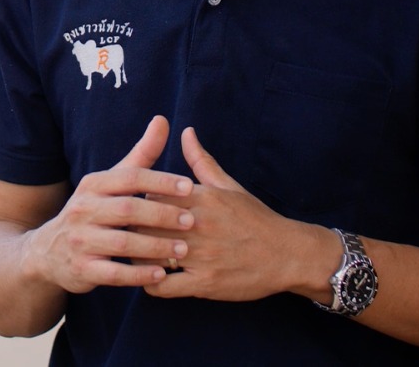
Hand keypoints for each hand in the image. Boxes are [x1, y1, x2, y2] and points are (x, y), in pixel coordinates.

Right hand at [22, 116, 194, 293]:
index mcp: (93, 185)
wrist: (48, 251)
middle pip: (126, 209)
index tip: (189, 186)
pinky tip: (162, 274)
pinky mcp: (82, 269)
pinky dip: (138, 275)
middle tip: (191, 220)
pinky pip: (113, 274)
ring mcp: (81, 241)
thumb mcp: (110, 182)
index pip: (128, 178)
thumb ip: (140, 155)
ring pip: (122, 244)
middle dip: (161, 214)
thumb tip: (163, 120)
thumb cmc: (92, 211)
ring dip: (155, 247)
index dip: (159, 181)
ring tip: (183, 249)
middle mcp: (83, 210)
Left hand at [139, 127, 334, 301]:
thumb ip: (202, 161)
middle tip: (130, 233)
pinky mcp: (204, 283)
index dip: (140, 202)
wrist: (288, 255)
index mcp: (202, 198)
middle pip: (144, 223)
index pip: (151, 194)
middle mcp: (198, 224)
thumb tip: (186, 132)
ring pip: (149, 255)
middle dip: (134, 229)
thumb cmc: (256, 219)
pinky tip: (153, 278)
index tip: (137, 208)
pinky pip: (163, 286)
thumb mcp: (229, 186)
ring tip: (137, 255)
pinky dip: (151, 284)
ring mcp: (201, 255)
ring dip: (138, 257)